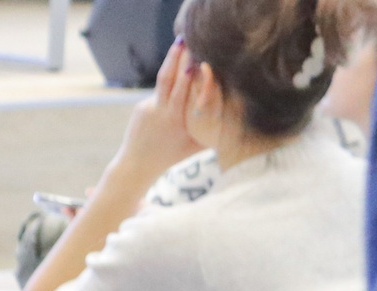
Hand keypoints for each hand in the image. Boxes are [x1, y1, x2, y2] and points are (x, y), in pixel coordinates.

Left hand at [115, 39, 201, 184]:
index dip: (191, 76)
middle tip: (188, 41)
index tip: (201, 62)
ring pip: (163, 81)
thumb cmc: (174, 156)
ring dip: (171, 60)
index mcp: (175, 119)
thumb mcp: (196, 145)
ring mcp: (148, 107)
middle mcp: (160, 111)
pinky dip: (170, 82)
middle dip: (179, 59)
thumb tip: (240, 115)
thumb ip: (213, 129)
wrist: (137, 164)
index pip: (184, 93)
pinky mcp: (141, 107)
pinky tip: (177, 66)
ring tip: (180, 43)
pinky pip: (159, 93)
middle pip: (169, 79)